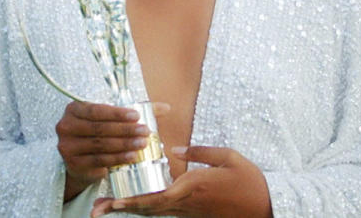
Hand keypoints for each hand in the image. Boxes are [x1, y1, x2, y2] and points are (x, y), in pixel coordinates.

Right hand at [55, 101, 168, 201]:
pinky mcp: (73, 164)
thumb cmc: (100, 131)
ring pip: (100, 145)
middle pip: (100, 129)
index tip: (137, 116)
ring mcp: (67, 147)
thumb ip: (138, 110)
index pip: (96, 110)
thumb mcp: (112, 118)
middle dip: (126, 130)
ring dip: (124, 145)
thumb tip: (166, 107)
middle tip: (145, 131)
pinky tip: (132, 157)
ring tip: (143, 143)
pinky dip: (117, 159)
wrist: (81, 158)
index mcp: (74, 109)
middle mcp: (65, 127)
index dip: (117, 113)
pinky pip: (99, 160)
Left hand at [90, 146, 272, 217]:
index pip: (157, 196)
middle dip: (122, 208)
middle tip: (97, 208)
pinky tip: (136, 203)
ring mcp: (189, 211)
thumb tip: (175, 148)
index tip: (114, 200)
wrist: (263, 208)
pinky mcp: (192, 214)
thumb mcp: (230, 158)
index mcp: (194, 186)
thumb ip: (201, 152)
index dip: (134, 200)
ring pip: (154, 212)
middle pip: (148, 208)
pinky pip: (164, 212)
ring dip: (131, 209)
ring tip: (107, 207)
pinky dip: (147, 208)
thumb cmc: (249, 182)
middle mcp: (186, 202)